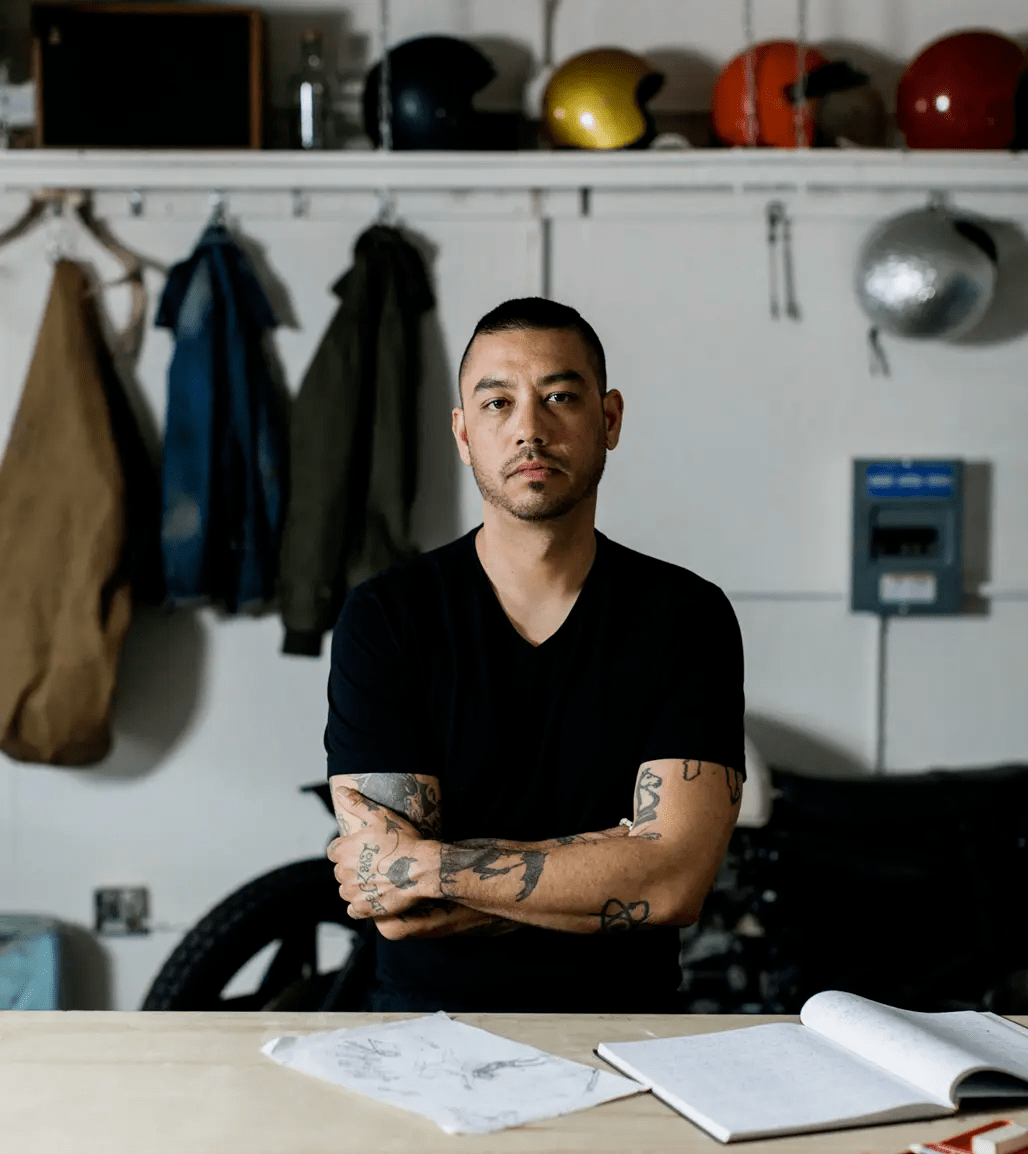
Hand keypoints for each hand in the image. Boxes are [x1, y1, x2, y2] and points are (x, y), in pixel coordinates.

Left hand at [327, 785, 438, 919]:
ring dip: (356, 886)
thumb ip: (357, 803)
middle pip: (340, 871)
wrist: (421, 868)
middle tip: (374, 863)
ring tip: (376, 879)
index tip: (362, 849)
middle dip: (352, 868)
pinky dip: (360, 905)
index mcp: (343, 850)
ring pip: (346, 890)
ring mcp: (353, 892)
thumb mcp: (380, 816)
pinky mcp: (364, 908)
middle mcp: (344, 872)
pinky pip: (353, 909)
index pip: (333, 851)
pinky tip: (374, 896)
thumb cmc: (403, 840)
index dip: (346, 849)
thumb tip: (340, 791)